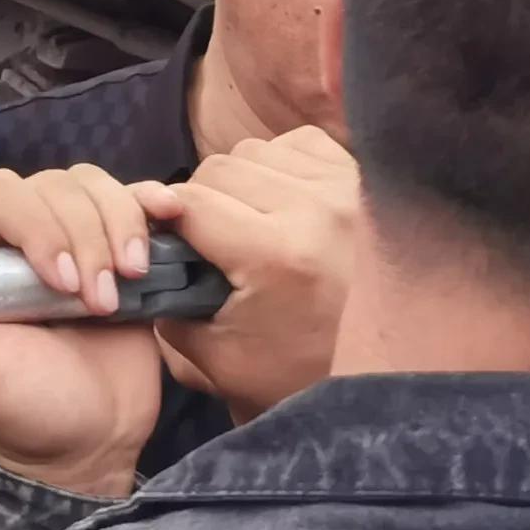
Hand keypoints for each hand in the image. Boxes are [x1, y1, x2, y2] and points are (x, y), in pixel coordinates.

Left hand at [0, 169, 167, 500]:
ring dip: (120, 228)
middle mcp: (12, 236)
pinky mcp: (112, 247)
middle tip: (99, 303)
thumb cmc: (17, 409)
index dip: (38, 228)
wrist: (89, 441)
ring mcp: (66, 237)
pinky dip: (148, 202)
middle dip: (85, 239)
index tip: (64, 284)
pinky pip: (129, 198)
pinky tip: (166, 216)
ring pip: (93, 186)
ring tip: (129, 282)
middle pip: (53, 186)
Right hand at [136, 127, 359, 421]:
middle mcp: (317, 209)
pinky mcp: (365, 182)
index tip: (165, 245)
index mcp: (276, 254)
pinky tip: (282, 204)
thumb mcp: (213, 357)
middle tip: (208, 243)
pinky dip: (281, 165)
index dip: (165, 223)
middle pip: (219, 170)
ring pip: (256, 151)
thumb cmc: (294, 377)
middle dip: (200, 203)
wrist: (381, 384)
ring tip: (247, 224)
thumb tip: (148, 254)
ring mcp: (348, 189)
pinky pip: (300, 145)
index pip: (189, 204)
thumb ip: (168, 303)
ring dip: (240, 183)